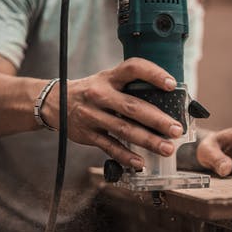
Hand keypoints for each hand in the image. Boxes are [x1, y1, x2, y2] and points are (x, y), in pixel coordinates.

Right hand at [42, 58, 183, 169]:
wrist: (55, 102)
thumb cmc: (93, 91)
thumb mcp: (107, 80)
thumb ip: (131, 87)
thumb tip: (168, 100)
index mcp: (109, 77)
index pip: (132, 68)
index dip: (152, 74)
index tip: (171, 84)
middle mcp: (100, 95)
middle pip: (132, 107)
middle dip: (157, 120)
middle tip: (176, 129)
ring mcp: (92, 115)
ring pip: (124, 129)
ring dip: (148, 140)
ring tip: (167, 148)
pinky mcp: (88, 134)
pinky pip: (109, 147)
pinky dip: (126, 156)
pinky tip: (140, 162)